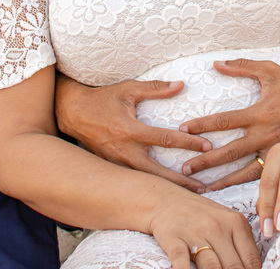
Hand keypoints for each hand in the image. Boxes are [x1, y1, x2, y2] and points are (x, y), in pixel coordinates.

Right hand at [55, 76, 211, 192]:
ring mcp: (116, 163)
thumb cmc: (102, 99)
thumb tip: (180, 85)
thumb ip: (155, 88)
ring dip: (167, 188)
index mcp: (130, 130)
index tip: (207, 146)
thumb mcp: (128, 89)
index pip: (165, 138)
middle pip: (158, 173)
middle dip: (181, 181)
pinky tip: (165, 192)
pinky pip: (134, 181)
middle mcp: (124, 151)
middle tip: (202, 187)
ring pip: (146, 182)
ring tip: (189, 194)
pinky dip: (150, 187)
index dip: (188, 142)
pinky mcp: (112, 169)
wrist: (72, 113)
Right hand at [148, 192, 262, 268]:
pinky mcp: (174, 239)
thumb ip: (241, 245)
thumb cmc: (202, 216)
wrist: (166, 200)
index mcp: (236, 223)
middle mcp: (218, 227)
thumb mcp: (227, 221)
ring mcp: (195, 233)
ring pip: (212, 268)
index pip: (251, 260)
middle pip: (233, 267)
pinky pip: (182, 264)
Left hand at [178, 60, 279, 190]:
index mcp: (259, 113)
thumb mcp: (269, 71)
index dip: (202, 125)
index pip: (224, 121)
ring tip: (203, 187)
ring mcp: (275, 149)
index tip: (183, 130)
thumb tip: (216, 63)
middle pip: (229, 152)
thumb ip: (242, 66)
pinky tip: (234, 191)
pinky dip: (247, 185)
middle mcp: (265, 134)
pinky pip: (264, 176)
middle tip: (185, 167)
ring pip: (245, 171)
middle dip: (205, 161)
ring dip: (223, 180)